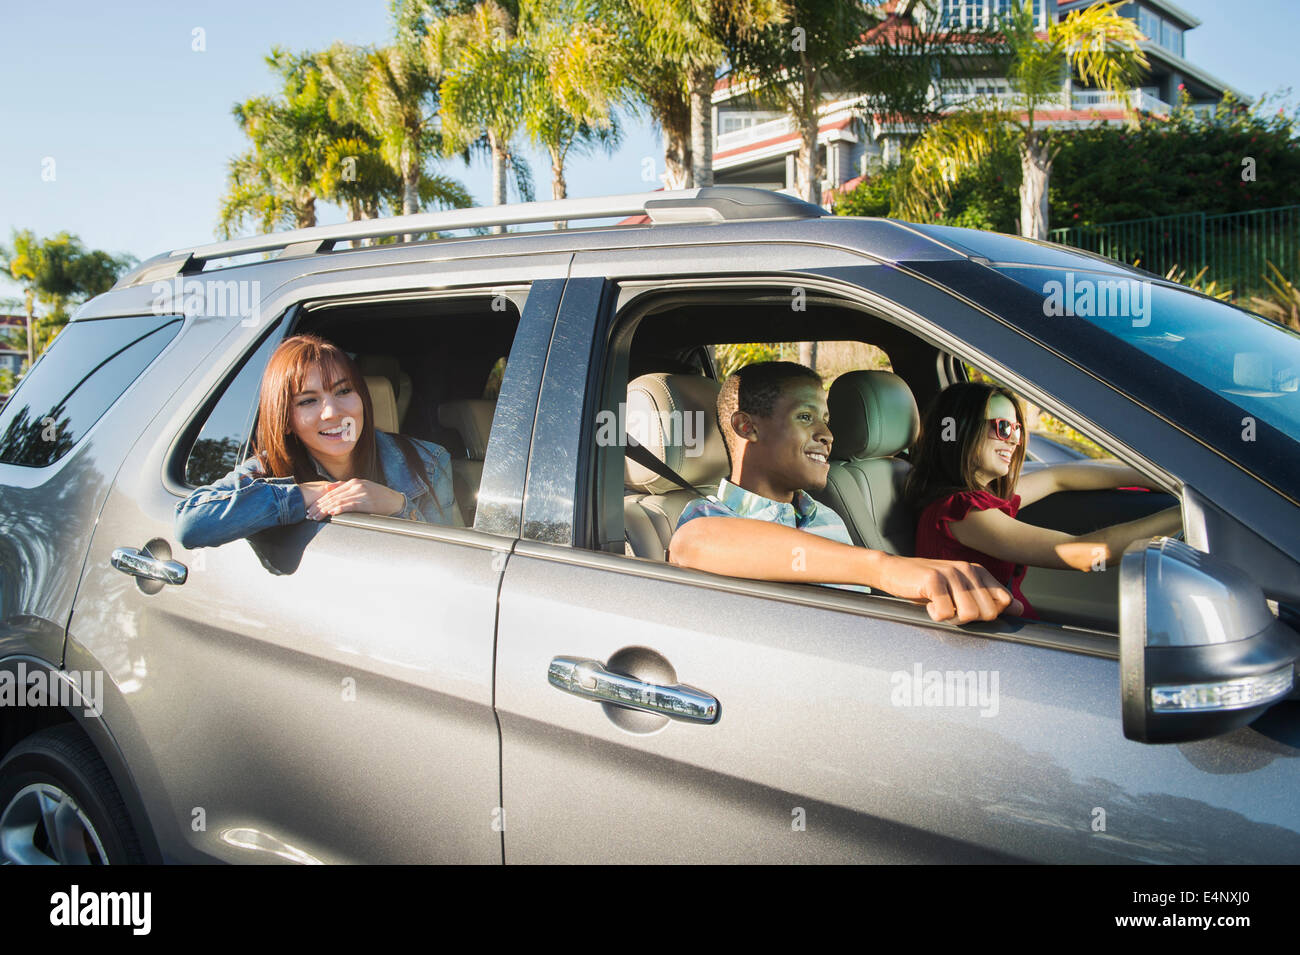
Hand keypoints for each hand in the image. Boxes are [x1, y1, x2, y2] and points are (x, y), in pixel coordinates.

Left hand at [305, 479, 404, 519]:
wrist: (395, 501)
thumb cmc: (378, 496)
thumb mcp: (362, 488)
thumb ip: (345, 486)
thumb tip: (327, 487)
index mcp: (354, 482)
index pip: (332, 491)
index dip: (320, 500)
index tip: (310, 508)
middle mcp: (356, 486)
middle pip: (333, 496)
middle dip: (319, 506)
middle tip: (309, 514)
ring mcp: (362, 493)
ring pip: (339, 501)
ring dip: (325, 510)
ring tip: (316, 517)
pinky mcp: (367, 502)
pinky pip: (350, 505)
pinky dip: (339, 509)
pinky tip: (332, 513)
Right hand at [872, 554, 1023, 623]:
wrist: (892, 570)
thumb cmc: (926, 584)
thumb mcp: (960, 589)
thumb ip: (989, 597)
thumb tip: (1019, 609)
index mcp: (978, 571)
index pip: (1003, 601)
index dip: (986, 614)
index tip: (966, 609)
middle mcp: (968, 570)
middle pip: (988, 613)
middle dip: (968, 619)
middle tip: (949, 608)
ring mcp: (951, 573)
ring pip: (969, 614)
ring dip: (951, 618)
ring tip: (939, 606)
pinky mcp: (934, 580)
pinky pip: (945, 613)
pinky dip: (934, 615)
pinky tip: (927, 603)